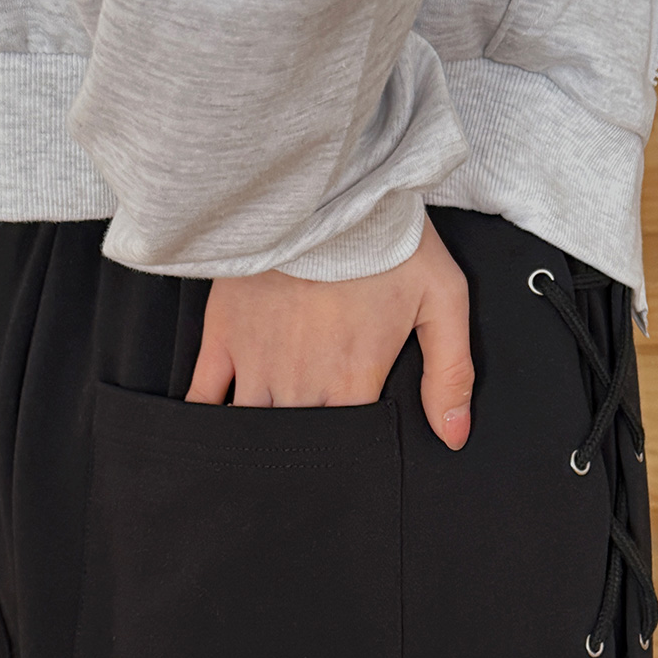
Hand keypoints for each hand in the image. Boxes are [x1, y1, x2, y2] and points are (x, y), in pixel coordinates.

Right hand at [185, 212, 473, 449]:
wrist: (324, 188)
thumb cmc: (387, 241)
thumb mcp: (442, 299)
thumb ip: (452, 374)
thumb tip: (454, 436)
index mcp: (353, 379)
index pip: (346, 445)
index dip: (348, 457)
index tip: (348, 462)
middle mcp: (300, 381)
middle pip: (296, 443)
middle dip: (301, 459)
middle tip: (304, 468)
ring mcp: (256, 361)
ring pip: (250, 428)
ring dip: (256, 446)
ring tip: (261, 462)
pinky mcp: (222, 336)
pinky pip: (202, 396)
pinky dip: (204, 419)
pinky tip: (210, 434)